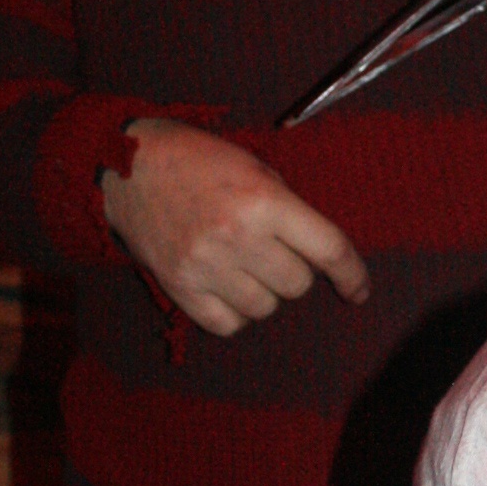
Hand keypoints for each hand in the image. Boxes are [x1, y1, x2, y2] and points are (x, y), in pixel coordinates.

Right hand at [100, 119, 368, 334]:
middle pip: (298, 285)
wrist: (129, 167)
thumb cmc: (199, 161)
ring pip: (266, 308)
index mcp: (263, 200)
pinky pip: (229, 324)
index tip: (358, 291)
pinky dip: (235, 312)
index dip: (351, 274)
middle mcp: (238, 236)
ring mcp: (206, 266)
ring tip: (245, 265)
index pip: (328, 249)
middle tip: (274, 251)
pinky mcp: (180, 287)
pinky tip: (227, 286)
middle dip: (295, 271)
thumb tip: (317, 253)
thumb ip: (287, 209)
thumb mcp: (254, 167)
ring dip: (265, 292)